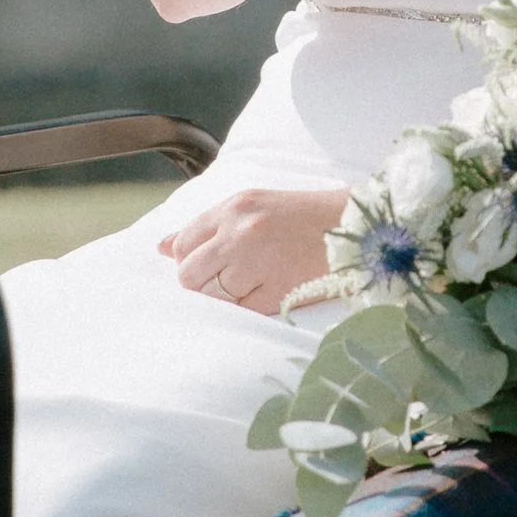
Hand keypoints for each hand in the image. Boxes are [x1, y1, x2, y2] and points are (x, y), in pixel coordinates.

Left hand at [160, 184, 348, 309]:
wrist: (355, 228)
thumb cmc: (303, 216)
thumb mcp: (255, 205)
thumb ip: (208, 225)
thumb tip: (161, 247)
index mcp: (234, 208)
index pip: (183, 244)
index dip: (188, 260)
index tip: (206, 265)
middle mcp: (240, 234)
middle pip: (188, 274)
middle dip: (199, 283)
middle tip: (225, 280)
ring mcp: (257, 265)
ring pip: (212, 296)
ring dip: (225, 297)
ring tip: (251, 284)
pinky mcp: (275, 292)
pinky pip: (240, 311)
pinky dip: (247, 307)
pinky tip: (266, 292)